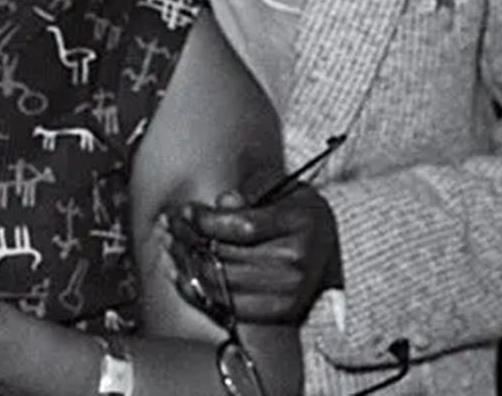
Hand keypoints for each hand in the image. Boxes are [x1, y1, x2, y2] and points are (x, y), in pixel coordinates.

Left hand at [168, 184, 342, 323]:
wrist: (333, 250)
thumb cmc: (302, 215)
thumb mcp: (285, 188)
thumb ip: (252, 190)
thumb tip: (222, 202)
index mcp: (298, 225)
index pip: (241, 227)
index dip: (206, 220)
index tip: (186, 211)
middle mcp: (294, 264)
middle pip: (226, 256)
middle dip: (188, 238)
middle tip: (168, 224)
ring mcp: (286, 293)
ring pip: (219, 282)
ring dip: (186, 263)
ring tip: (169, 245)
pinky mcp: (275, 313)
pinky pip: (224, 306)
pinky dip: (196, 290)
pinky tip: (179, 272)